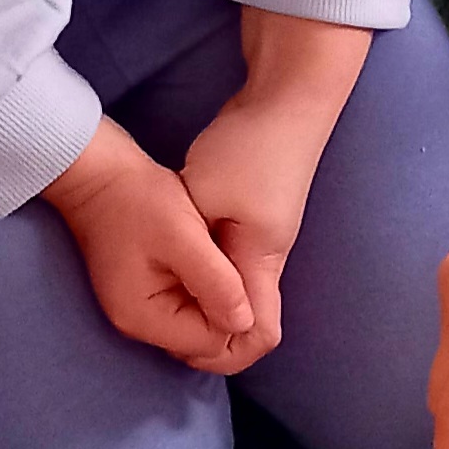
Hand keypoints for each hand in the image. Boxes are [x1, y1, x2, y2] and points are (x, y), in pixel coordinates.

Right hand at [43, 116, 259, 374]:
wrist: (100, 174)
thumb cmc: (138, 199)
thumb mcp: (183, 237)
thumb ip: (216, 283)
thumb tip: (247, 323)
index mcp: (145, 317)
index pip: (212, 347)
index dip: (243, 324)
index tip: (259, 286)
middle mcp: (139, 323)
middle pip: (205, 346)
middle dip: (236, 321)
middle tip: (255, 280)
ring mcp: (141, 309)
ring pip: (200, 328)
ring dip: (225, 306)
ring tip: (239, 269)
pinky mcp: (147, 292)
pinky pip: (189, 308)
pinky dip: (210, 294)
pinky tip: (221, 267)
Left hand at [178, 8, 370, 360]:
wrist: (288, 96)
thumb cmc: (247, 147)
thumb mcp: (206, 198)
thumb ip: (198, 254)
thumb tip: (185, 293)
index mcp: (263, 261)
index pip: (259, 335)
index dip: (221, 352)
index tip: (178, 342)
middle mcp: (270, 257)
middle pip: (249, 320)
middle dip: (208, 332)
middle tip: (160, 323)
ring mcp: (265, 238)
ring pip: (238, 292)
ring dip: (205, 300)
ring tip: (163, 292)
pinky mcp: (254, 219)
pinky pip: (231, 265)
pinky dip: (207, 274)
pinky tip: (178, 261)